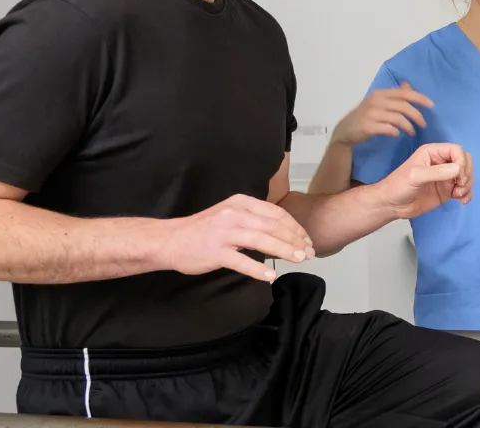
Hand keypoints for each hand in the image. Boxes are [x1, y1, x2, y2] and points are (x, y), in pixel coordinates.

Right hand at [153, 194, 311, 281]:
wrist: (169, 240)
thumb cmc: (203, 230)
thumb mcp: (231, 215)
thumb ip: (255, 220)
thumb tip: (284, 232)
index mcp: (240, 203)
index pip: (276, 213)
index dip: (296, 227)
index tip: (307, 240)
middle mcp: (234, 214)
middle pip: (273, 226)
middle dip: (295, 240)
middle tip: (309, 253)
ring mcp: (223, 232)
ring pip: (262, 240)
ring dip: (284, 251)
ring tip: (300, 259)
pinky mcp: (215, 251)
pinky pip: (241, 261)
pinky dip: (258, 269)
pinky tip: (271, 276)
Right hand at [333, 82, 432, 146]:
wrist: (345, 130)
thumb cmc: (365, 115)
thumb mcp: (378, 102)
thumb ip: (394, 95)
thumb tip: (408, 85)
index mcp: (381, 93)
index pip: (404, 93)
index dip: (419, 98)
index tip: (431, 105)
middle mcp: (376, 101)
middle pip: (403, 106)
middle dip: (417, 115)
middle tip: (423, 124)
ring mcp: (372, 113)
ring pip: (398, 118)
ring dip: (408, 126)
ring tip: (412, 132)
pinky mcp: (368, 126)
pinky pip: (388, 128)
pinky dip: (395, 132)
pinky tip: (397, 134)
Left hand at [376, 143, 474, 218]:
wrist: (392, 205)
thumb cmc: (399, 186)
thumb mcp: (415, 176)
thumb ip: (436, 172)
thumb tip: (459, 169)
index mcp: (433, 152)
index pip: (456, 150)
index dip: (462, 162)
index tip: (459, 176)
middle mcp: (442, 162)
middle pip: (465, 161)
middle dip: (467, 174)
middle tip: (459, 186)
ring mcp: (446, 177)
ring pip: (467, 175)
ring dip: (467, 185)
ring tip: (458, 195)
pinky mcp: (447, 190)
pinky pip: (464, 189)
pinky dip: (467, 194)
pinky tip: (463, 201)